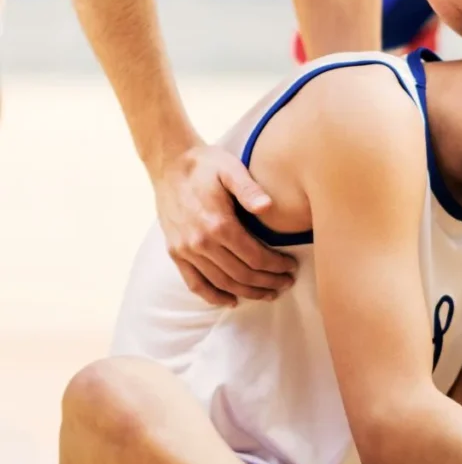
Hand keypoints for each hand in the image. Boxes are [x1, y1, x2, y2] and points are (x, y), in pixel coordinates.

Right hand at [153, 144, 295, 306]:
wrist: (168, 162)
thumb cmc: (204, 165)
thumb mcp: (229, 168)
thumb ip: (249, 188)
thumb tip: (267, 206)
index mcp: (218, 224)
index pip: (255, 257)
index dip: (276, 266)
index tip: (291, 267)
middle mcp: (200, 242)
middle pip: (242, 275)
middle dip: (268, 282)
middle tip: (286, 283)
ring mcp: (185, 250)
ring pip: (223, 283)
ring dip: (248, 293)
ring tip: (268, 293)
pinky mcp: (175, 253)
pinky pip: (195, 284)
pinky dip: (214, 296)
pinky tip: (232, 300)